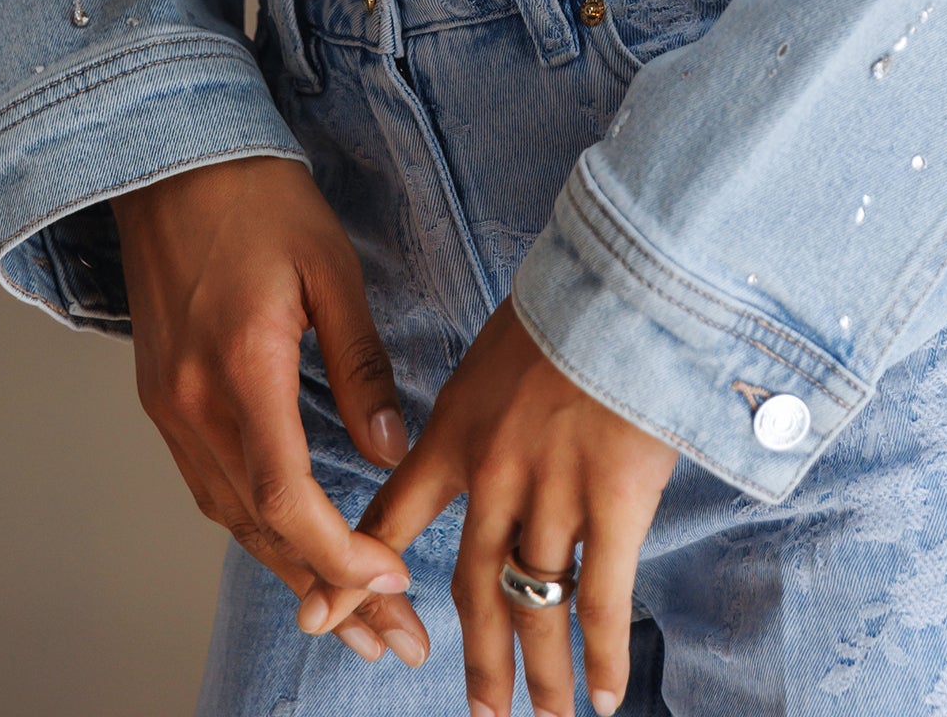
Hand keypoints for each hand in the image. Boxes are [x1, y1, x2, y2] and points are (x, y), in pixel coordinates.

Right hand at [112, 155, 426, 668]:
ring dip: (292, 570)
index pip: (284, 496)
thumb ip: (360, 363)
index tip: (393, 584)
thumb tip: (388, 448)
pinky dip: (257, 526)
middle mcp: (191, 404)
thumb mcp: (328, 266)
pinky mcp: (161, 397)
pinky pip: (210, 486)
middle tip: (392, 641)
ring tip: (353, 617)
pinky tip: (293, 546)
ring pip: (231, 517)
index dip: (339, 553)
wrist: (166, 156)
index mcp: (239, 369)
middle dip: (330, 592)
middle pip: (259, 528)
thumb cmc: (255, 196)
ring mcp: (168, 405)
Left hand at [314, 297, 677, 716]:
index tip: (320, 617)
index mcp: (456, 431)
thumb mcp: (496, 349)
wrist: (626, 275)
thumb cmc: (570, 300)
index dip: (354, 573)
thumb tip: (488, 437)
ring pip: (535, 605)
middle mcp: (493, 473)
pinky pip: (601, 596)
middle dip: (478, 658)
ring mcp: (552, 490)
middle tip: (481, 711)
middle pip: (475, 587)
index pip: (393, 513)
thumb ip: (484, 410)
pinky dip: (602, 652)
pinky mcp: (613, 498)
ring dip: (541, 673)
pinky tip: (605, 692)